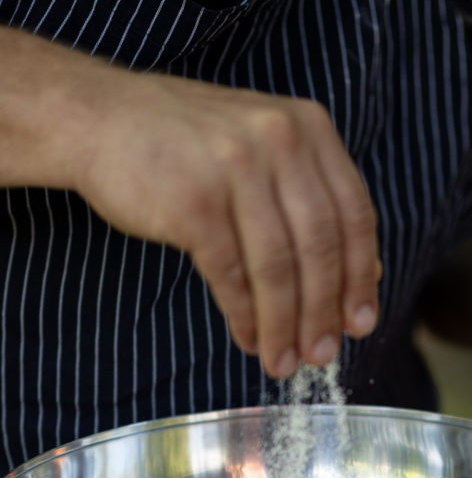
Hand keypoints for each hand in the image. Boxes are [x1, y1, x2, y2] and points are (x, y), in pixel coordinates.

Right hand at [0, 29, 380, 377]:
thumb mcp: (264, 150)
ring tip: (284, 361)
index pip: (354, 213)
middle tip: (323, 353)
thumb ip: (312, 200)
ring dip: (284, 324)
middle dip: (325, 310)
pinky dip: (245, 315)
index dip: (361, 276)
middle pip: (320, 244)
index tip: (361, 322)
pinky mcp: (193, 201)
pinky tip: (249, 338)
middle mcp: (280, 140)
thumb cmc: (189, 145)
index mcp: (309, 126)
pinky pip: (231, 273)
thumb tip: (365, 276)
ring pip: (278, 265)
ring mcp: (236, 167)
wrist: (100, 117)